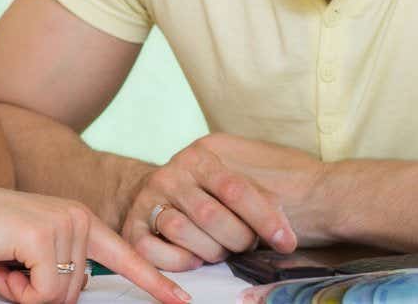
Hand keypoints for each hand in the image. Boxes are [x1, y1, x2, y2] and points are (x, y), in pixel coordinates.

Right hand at [0, 179, 190, 303]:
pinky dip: (18, 292)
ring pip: (62, 296)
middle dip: (42, 293)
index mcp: (79, 217)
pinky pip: (44, 293)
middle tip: (13, 270)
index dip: (154, 282)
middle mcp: (78, 217)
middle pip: (80, 291)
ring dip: (27, 292)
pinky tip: (1, 265)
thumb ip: (61, 264)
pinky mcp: (44, 238)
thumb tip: (74, 293)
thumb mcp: (32, 246)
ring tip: (5, 263)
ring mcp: (64, 225)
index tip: (180, 299)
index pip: (126, 255)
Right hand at [120, 134, 300, 270]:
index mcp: (200, 156)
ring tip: (221, 250)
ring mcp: (148, 199)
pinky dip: (179, 261)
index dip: (264, 219)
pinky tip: (194, 259)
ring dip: (210, 250)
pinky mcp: (132, 226)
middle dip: (237, 238)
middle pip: (210, 214)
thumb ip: (258, 198)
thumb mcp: (232, 182)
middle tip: (247, 246)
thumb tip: (284, 231)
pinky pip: (153, 251)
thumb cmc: (207, 193)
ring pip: (181, 230)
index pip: (235, 188)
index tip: (286, 242)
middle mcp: (171, 174)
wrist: (154, 191)